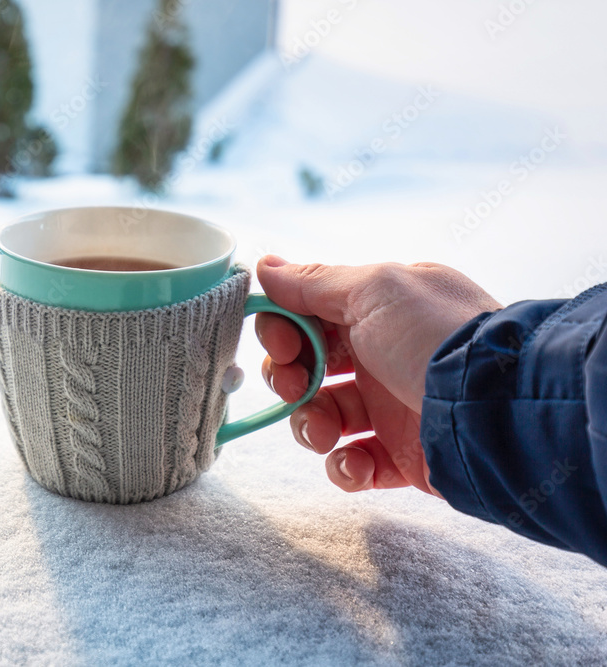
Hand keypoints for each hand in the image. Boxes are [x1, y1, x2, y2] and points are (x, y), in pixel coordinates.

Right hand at [255, 256, 500, 495]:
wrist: (497, 409)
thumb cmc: (436, 337)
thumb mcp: (375, 291)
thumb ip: (314, 282)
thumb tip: (265, 266)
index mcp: (377, 310)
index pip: (307, 315)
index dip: (283, 330)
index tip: (283, 344)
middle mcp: (380, 355)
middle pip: (306, 368)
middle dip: (288, 380)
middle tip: (296, 388)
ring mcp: (390, 407)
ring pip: (322, 417)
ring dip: (310, 426)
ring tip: (327, 434)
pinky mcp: (401, 455)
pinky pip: (353, 463)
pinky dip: (344, 467)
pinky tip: (356, 463)